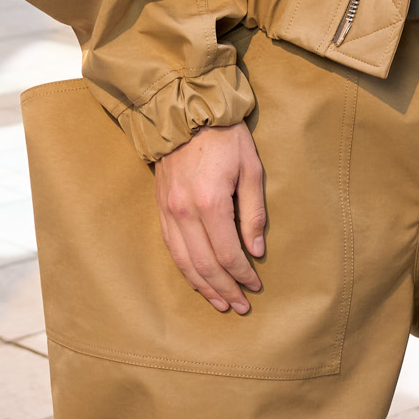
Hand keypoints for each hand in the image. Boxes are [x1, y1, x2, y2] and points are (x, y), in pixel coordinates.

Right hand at [155, 122, 266, 314]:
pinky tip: (198, 281)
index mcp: (210, 202)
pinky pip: (172, 248)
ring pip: (185, 261)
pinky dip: (186, 269)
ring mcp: (169, 211)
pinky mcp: (161, 208)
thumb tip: (255, 250)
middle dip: (225, 289)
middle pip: (205, 264)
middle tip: (241, 306)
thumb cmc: (226, 137)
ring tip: (220, 303)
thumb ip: (254, 212)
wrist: (185, 112)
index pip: (227, 253)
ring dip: (203, 286)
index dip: (242, 275)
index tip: (256, 286)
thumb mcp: (251, 169)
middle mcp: (184, 211)